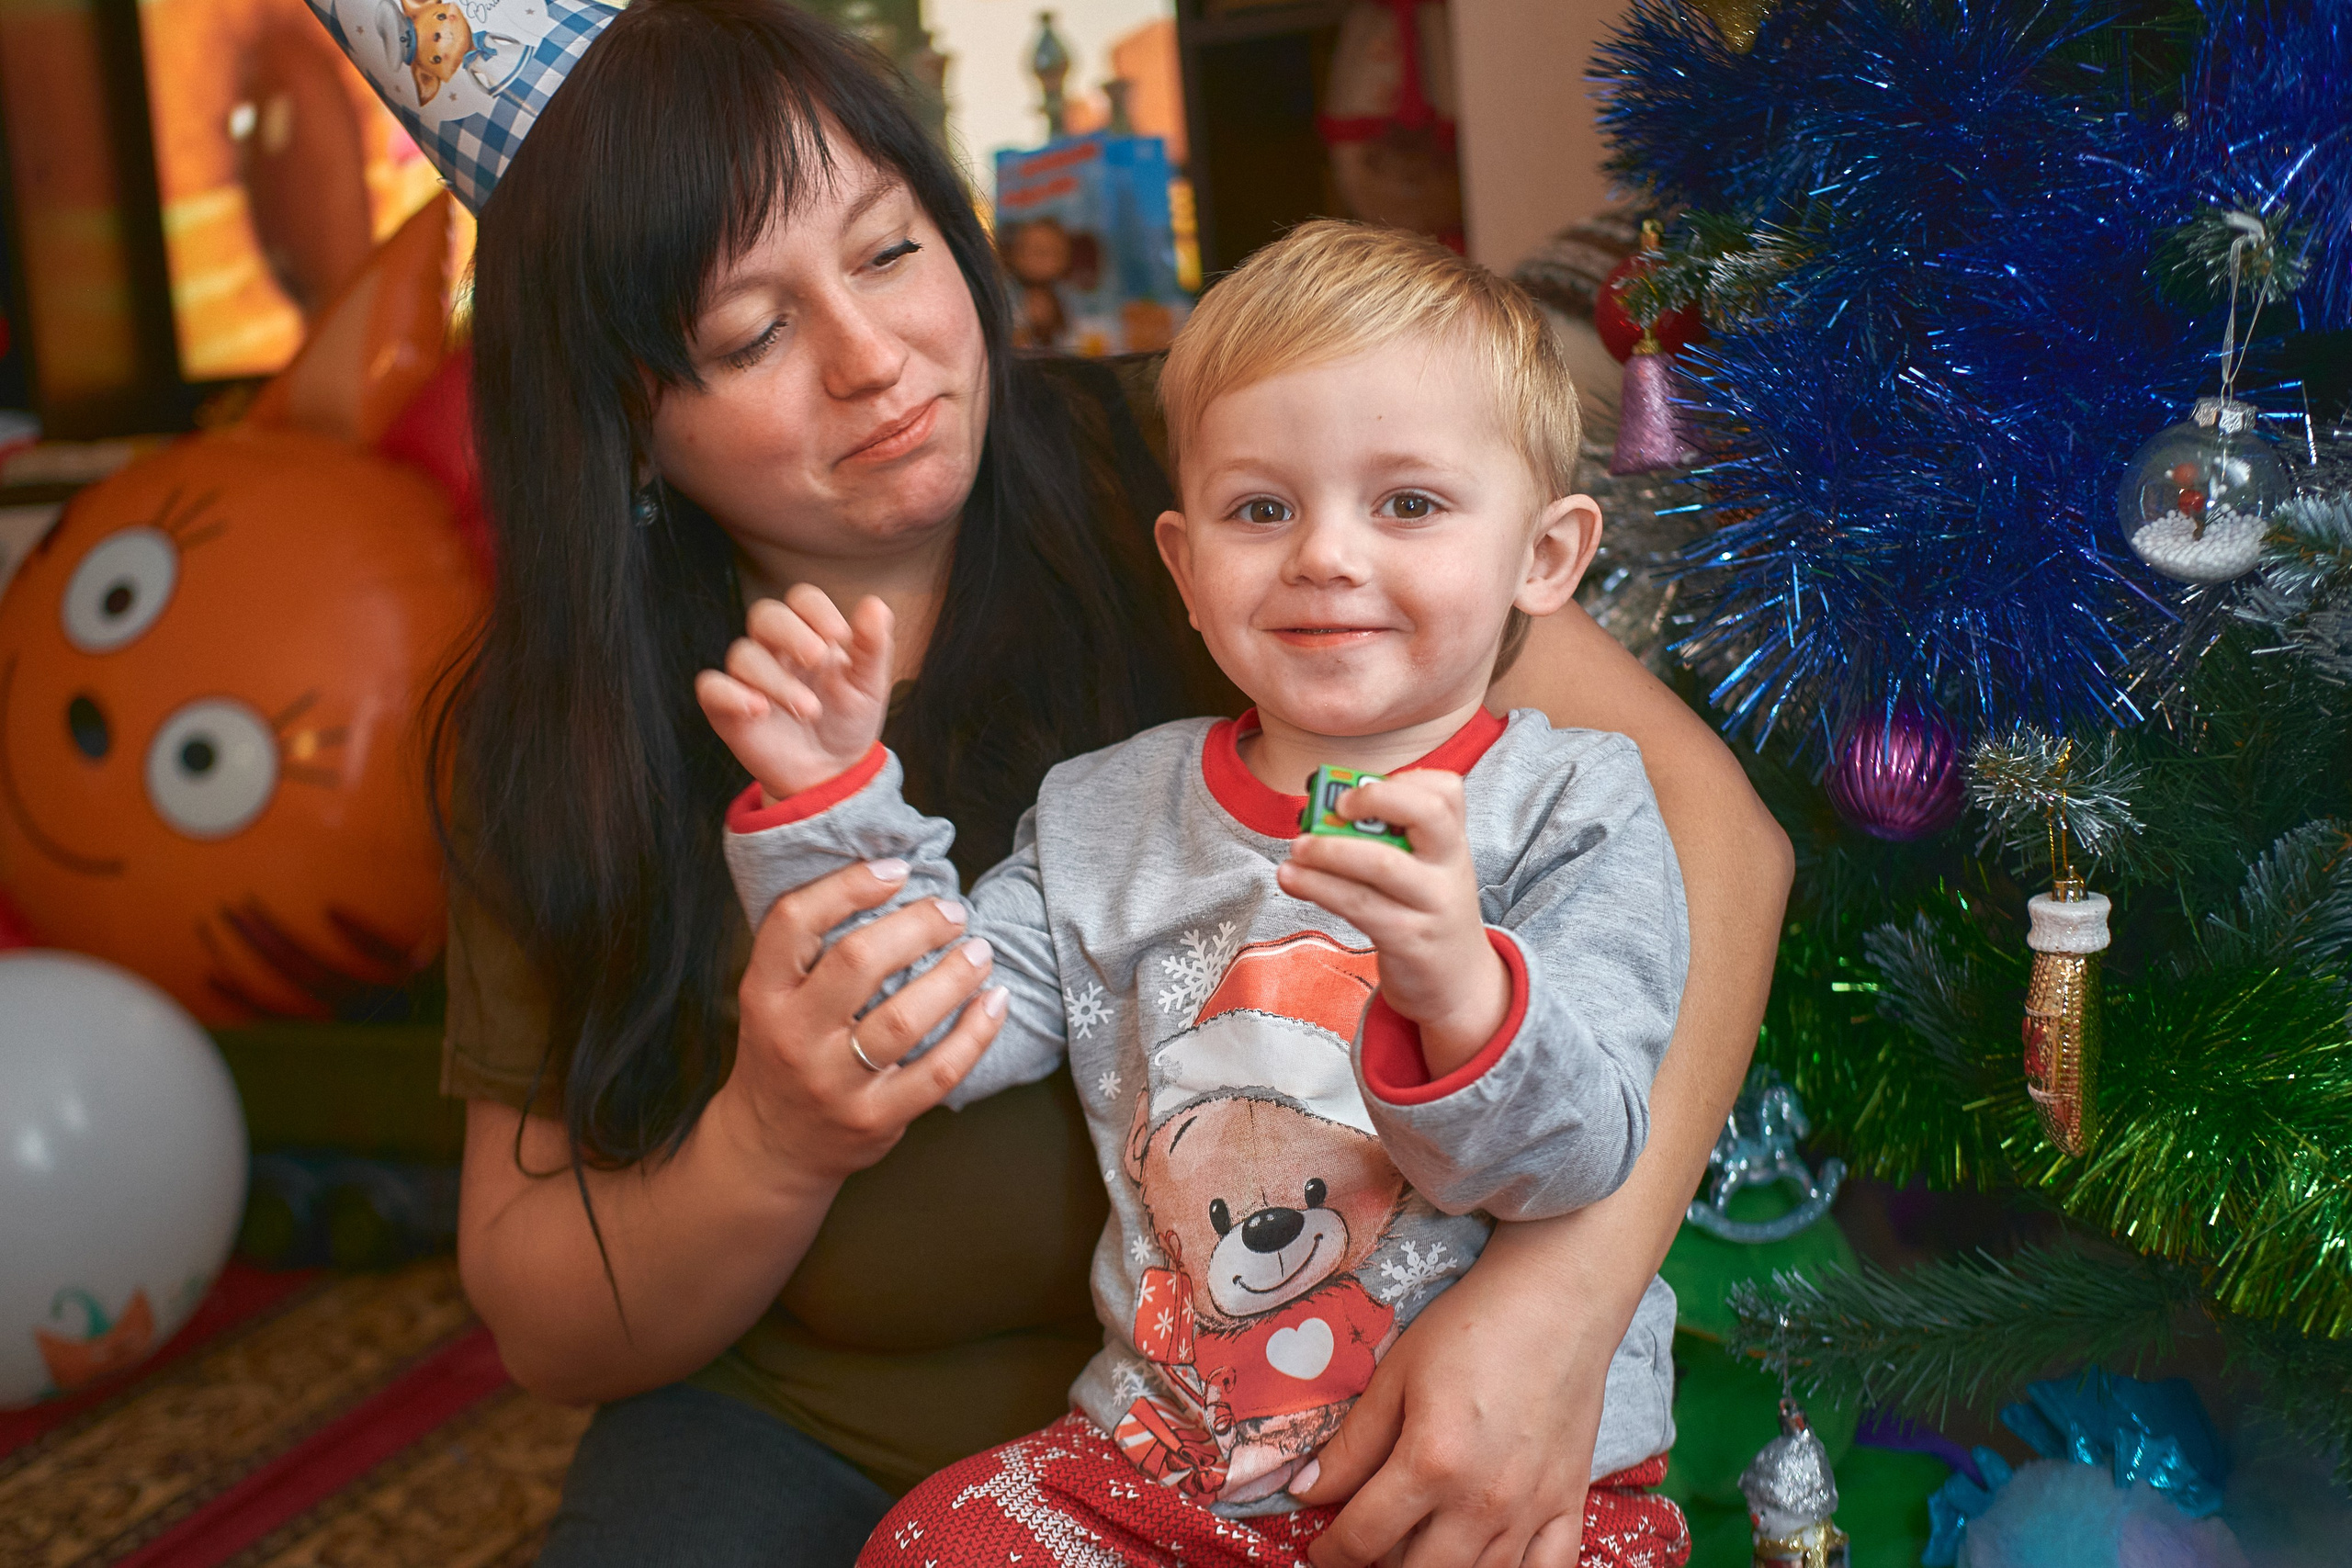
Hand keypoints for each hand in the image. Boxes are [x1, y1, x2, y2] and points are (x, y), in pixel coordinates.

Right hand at [696, 585, 893, 801]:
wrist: (831, 772)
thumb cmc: (847, 720)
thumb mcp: (869, 685)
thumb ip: (873, 646)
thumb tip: (876, 605)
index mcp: (810, 634)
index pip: (803, 600)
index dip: (817, 610)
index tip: (840, 636)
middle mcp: (774, 649)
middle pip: (765, 615)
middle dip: (791, 633)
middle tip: (817, 659)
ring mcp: (748, 677)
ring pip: (743, 655)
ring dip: (776, 679)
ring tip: (809, 710)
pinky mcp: (727, 708)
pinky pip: (711, 687)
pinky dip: (730, 694)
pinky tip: (758, 709)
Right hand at [708, 857, 1008, 1189]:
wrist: (772, 1146)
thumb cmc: (784, 1052)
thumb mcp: (773, 998)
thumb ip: (812, 951)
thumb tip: (892, 881)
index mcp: (764, 994)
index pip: (795, 922)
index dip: (848, 885)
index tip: (897, 870)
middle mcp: (793, 1035)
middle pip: (858, 962)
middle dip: (917, 926)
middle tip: (953, 912)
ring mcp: (833, 1081)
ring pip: (903, 1018)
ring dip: (953, 976)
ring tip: (980, 951)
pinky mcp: (874, 1117)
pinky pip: (937, 1071)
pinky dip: (975, 1033)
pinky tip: (994, 1003)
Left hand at [1275, 770, 1507, 1075]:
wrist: (1458, 983)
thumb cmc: (1427, 911)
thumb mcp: (1426, 869)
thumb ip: (1388, 839)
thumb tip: (1322, 812)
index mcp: (1453, 841)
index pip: (1446, 791)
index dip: (1403, 780)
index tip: (1361, 787)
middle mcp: (1450, 866)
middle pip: (1428, 814)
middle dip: (1374, 799)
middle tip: (1333, 808)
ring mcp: (1432, 903)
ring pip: (1381, 864)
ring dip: (1329, 850)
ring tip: (1297, 849)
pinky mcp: (1407, 939)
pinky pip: (1359, 906)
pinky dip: (1319, 887)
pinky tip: (1293, 878)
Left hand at [1291, 1242, 1608, 1567]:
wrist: (1557, 1302)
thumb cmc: (1472, 1327)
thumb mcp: (1396, 1375)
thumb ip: (1352, 1443)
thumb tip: (1307, 1490)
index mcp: (1431, 1462)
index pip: (1363, 1538)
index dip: (1331, 1552)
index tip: (1322, 1550)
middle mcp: (1482, 1500)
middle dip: (1378, 1564)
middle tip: (1368, 1541)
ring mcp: (1531, 1509)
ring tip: (1417, 1545)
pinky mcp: (1569, 1504)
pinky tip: (1483, 1558)